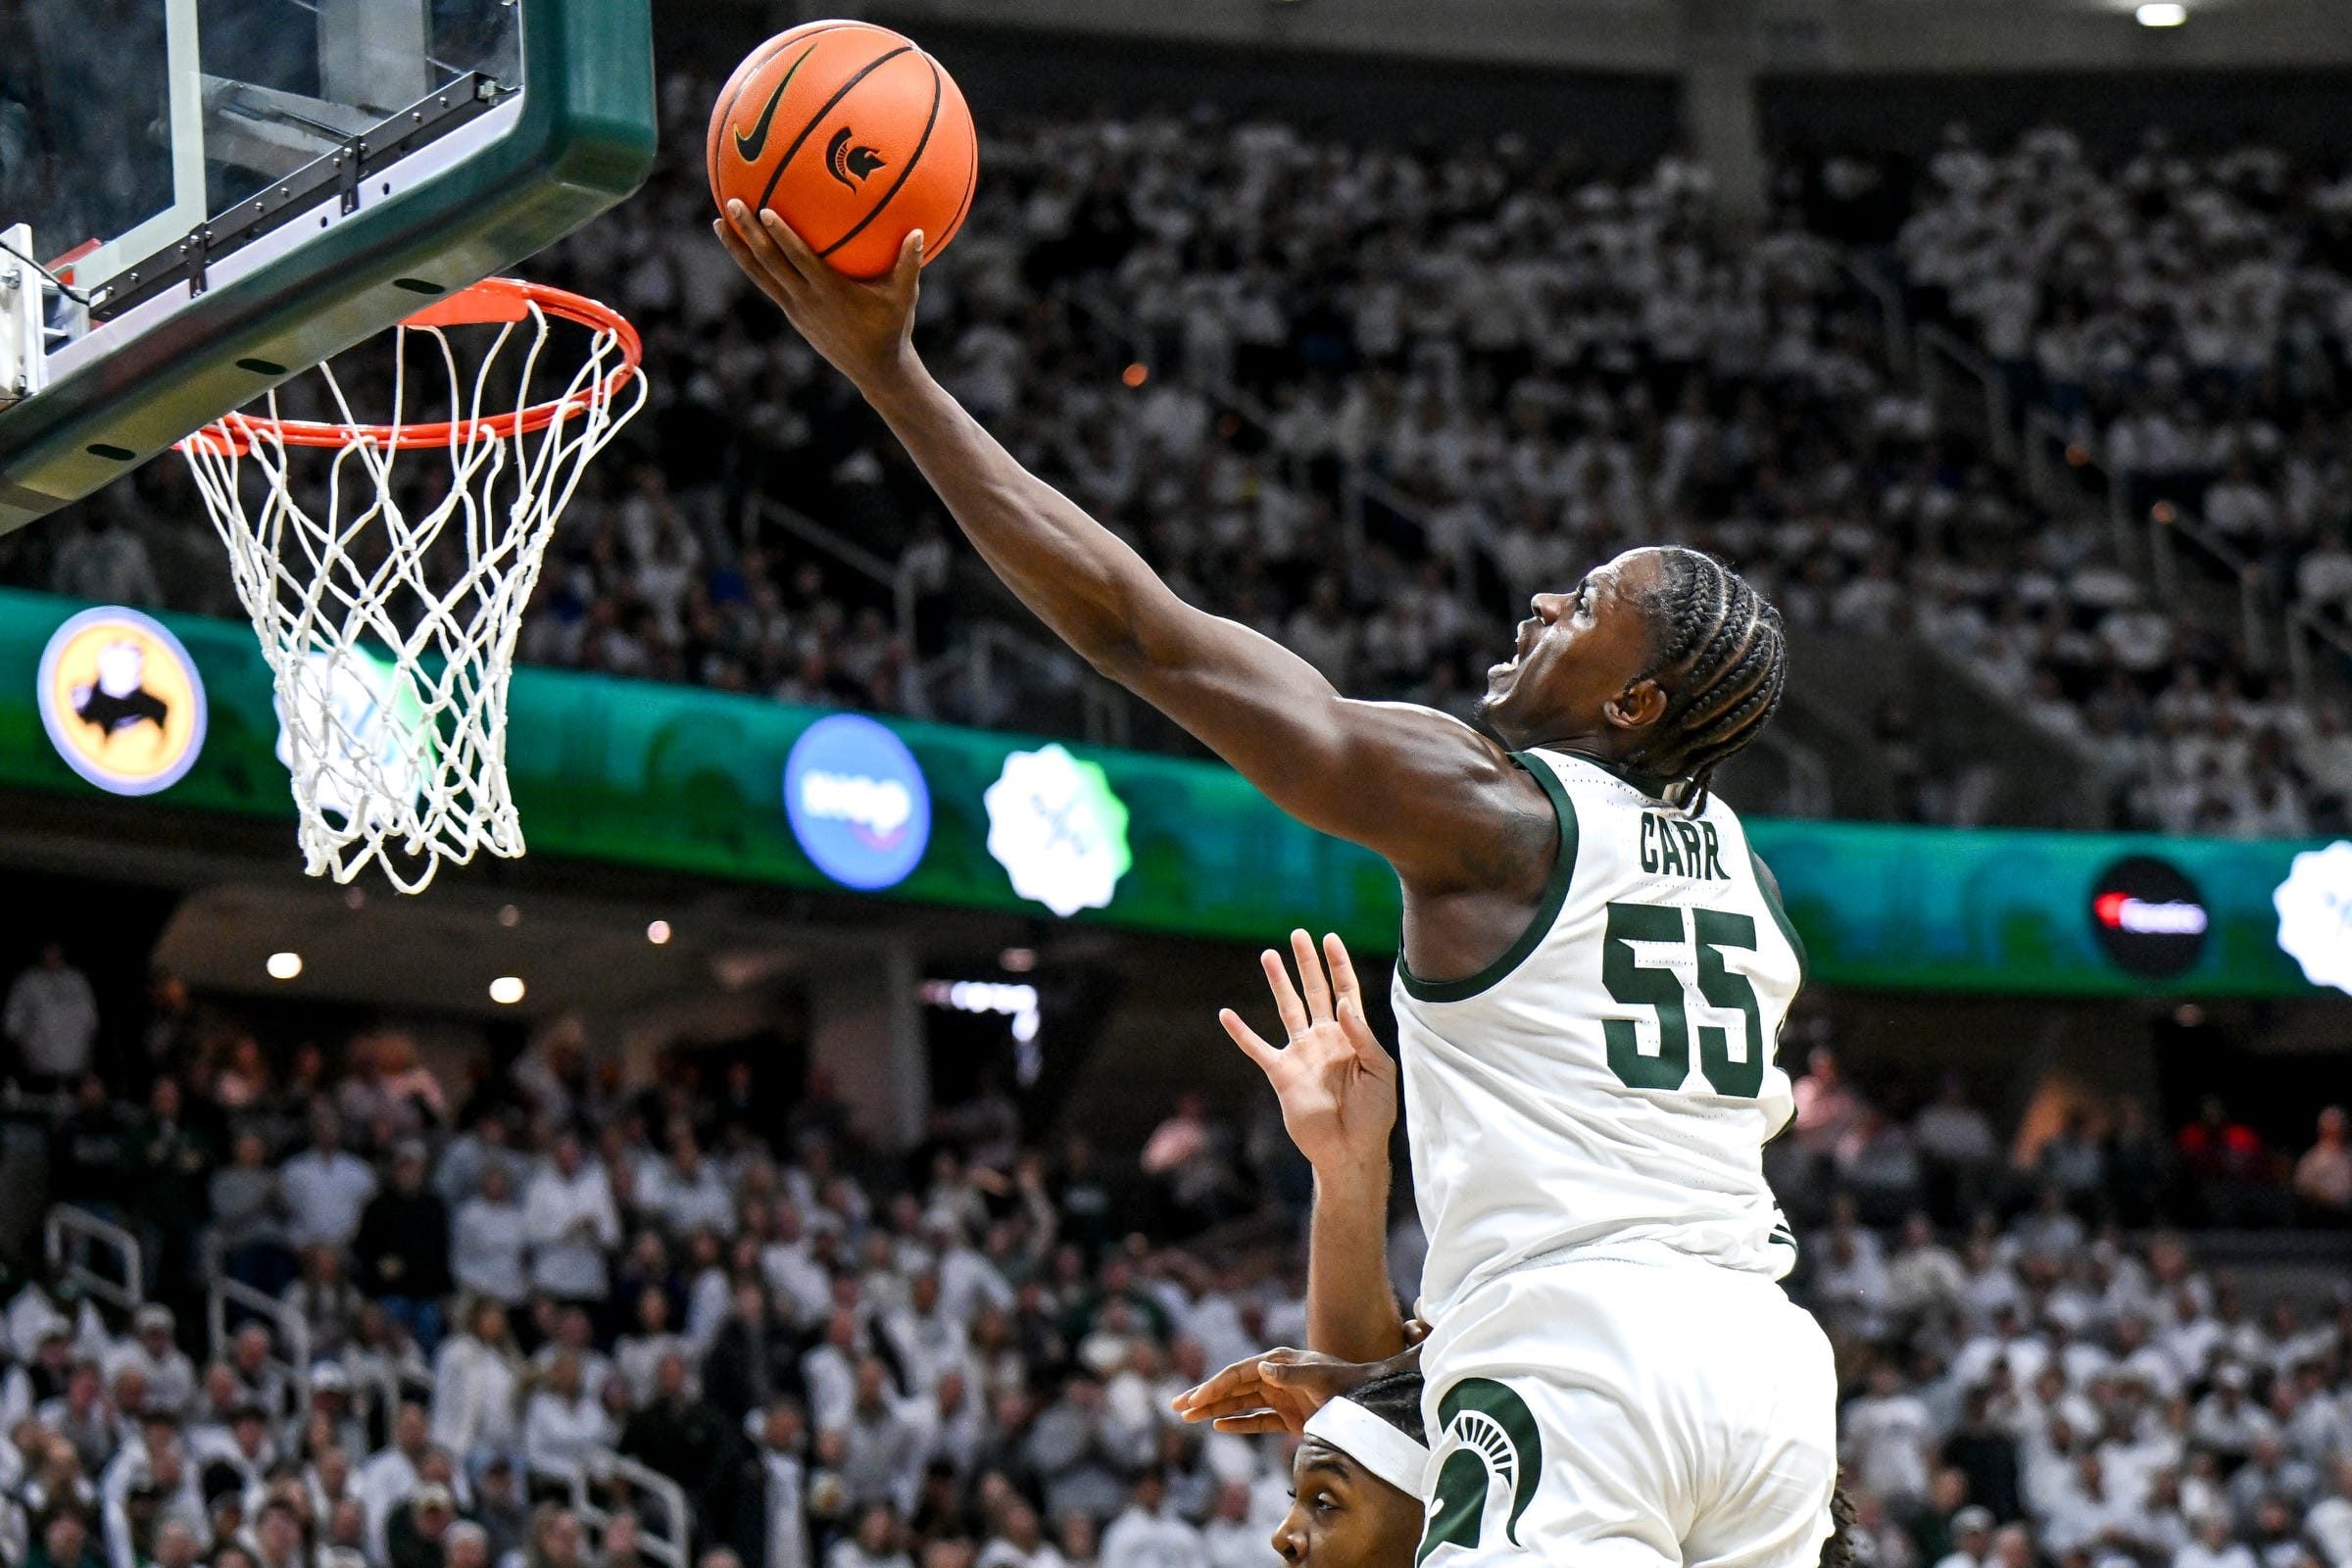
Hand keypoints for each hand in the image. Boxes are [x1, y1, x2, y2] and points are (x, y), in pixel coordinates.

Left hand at [713, 201, 923, 393]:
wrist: (875, 371)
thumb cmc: (892, 329)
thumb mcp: (904, 297)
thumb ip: (909, 264)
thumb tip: (920, 231)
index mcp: (829, 292)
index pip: (799, 260)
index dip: (781, 237)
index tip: (766, 211)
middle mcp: (805, 300)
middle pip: (769, 263)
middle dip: (748, 233)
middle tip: (731, 203)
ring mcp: (795, 309)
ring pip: (759, 275)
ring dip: (737, 249)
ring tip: (718, 222)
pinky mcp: (792, 314)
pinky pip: (766, 283)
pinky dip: (751, 264)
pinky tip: (741, 244)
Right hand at [1170, 1346, 1383, 1433]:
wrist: (1370, 1401)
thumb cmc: (1346, 1386)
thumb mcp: (1319, 1379)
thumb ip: (1291, 1374)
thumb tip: (1261, 1367)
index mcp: (1277, 1362)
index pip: (1238, 1374)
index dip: (1214, 1386)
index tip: (1194, 1399)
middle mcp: (1274, 1377)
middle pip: (1232, 1387)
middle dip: (1204, 1396)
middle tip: (1176, 1406)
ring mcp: (1280, 1397)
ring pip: (1240, 1404)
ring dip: (1215, 1410)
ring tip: (1188, 1418)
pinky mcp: (1289, 1416)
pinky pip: (1257, 1420)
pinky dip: (1238, 1424)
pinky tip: (1218, 1426)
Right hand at [1221, 931, 1395, 1175]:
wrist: (1350, 1151)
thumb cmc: (1373, 1114)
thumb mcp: (1380, 1071)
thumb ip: (1362, 1036)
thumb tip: (1342, 1003)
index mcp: (1351, 1035)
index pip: (1344, 990)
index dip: (1338, 965)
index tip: (1330, 938)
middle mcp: (1325, 1039)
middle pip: (1314, 991)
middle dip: (1307, 963)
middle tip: (1298, 935)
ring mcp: (1302, 1054)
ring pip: (1287, 1009)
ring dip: (1278, 983)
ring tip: (1268, 956)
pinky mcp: (1282, 1074)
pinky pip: (1258, 1048)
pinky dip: (1241, 1033)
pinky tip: (1226, 1015)